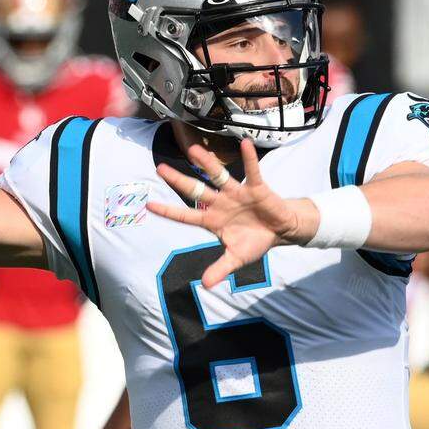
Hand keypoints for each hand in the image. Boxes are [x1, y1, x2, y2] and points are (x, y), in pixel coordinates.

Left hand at [147, 139, 315, 287]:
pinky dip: (249, 158)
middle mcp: (220, 203)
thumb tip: (205, 285)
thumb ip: (220, 269)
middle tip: (159, 168)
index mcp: (212, 220)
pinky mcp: (255, 188)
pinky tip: (243, 143)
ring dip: (206, 163)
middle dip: (178, 180)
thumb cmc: (254, 242)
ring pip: (218, 176)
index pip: (186, 215)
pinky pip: (251, 171)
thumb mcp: (236, 259)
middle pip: (195, 190)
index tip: (148, 205)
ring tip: (193, 150)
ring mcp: (236, 193)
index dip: (168, 210)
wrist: (280, 231)